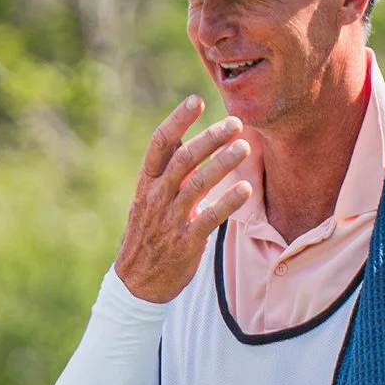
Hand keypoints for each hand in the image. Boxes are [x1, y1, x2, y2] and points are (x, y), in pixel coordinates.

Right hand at [113, 93, 256, 304]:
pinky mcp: (185, 242)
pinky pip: (209, 217)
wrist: (137, 283)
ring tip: (244, 147)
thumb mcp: (150, 202)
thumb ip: (170, 176)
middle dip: (209, 138)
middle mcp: (156, 197)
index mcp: (146, 183)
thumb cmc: (150, 236)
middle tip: (235, 122)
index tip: (196, 100)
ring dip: (222, 163)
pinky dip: (229, 201)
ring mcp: (169, 220)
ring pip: (197, 184)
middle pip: (183, 159)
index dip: (177, 120)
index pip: (159, 144)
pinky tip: (247, 189)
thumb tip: (194, 144)